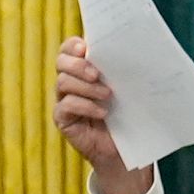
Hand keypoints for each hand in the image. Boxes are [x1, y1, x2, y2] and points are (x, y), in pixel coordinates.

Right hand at [52, 38, 153, 193]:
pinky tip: (102, 112)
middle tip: (96, 74)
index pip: (69, 49)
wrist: (123, 148)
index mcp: (83, 68)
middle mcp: (70, 81)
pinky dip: (85, 106)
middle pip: (61, 62)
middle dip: (78, 65)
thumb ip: (120, 69)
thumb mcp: (125, 87)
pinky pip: (66, 105)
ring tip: (107, 95)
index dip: (73, 46)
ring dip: (86, 87)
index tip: (85, 48)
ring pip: (62, 82)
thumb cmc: (126, 113)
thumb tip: (132, 48)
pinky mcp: (63, 118)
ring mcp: (64, 99)